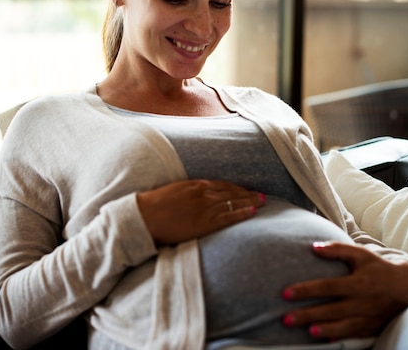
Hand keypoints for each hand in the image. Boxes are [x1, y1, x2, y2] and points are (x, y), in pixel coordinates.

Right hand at [136, 179, 264, 244]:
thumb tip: (196, 195)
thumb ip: (188, 192)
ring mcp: (206, 207)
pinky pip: (229, 217)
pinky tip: (252, 212)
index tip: (246, 189)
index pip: (222, 184)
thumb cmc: (154, 205)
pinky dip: (242, 213)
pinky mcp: (205, 222)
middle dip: (248, 193)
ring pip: (234, 203)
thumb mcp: (174, 192)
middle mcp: (204, 193)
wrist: (144, 216)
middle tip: (262, 195)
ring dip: (250, 202)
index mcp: (195, 184)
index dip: (237, 187)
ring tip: (263, 202)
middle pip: (232, 192)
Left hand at [282, 241, 407, 340]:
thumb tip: (313, 247)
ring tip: (307, 331)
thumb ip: (338, 250)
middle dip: (308, 315)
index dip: (307, 290)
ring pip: (343, 327)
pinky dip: (340, 338)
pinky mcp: (371, 328)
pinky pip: (353, 336)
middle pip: (331, 310)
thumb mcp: (361, 254)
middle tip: (285, 319)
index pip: (328, 287)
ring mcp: (367, 318)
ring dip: (324, 330)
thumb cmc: (377, 267)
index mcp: (358, 283)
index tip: (285, 293)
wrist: (405, 287)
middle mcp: (362, 302)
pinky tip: (324, 341)